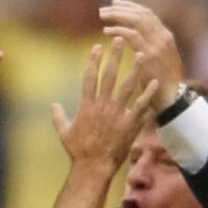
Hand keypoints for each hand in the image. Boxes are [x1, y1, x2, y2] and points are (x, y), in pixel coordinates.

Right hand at [53, 37, 157, 172]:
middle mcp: (102, 105)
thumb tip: (53, 106)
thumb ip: (58, 117)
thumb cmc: (78, 151)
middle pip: (109, 75)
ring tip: (141, 54)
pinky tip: (154, 83)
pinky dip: (148, 94)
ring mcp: (116, 114)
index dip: (93, 60)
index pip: (90, 77)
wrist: (93, 167)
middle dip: (115, 56)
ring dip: (135, 69)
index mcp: (87, 105)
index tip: (98, 46)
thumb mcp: (64, 132)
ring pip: (127, 86)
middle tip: (120, 40)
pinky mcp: (128, 124)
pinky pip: (140, 106)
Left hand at [99, 0, 184, 110]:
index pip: (148, 14)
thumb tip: (136, 38)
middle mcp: (163, 37)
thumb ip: (151, 47)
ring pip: (136, 20)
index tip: (116, 4)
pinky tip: (107, 32)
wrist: (174, 98)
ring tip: (102, 16)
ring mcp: (158, 45)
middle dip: (121, 8)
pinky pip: (132, 36)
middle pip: (141, 13)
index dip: (131, 7)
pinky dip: (118, 31)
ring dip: (117, 16)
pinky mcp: (150, 55)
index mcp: (166, 37)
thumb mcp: (160, 60)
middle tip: (104, 9)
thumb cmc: (163, 83)